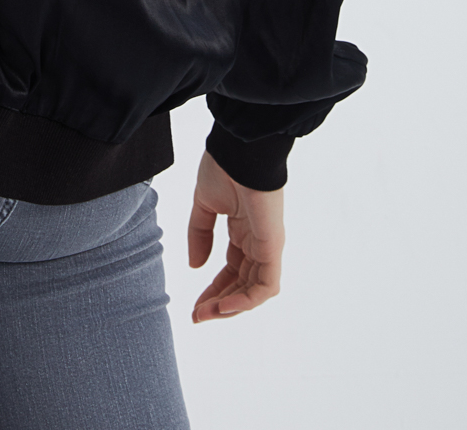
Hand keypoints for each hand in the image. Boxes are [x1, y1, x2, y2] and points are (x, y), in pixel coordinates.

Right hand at [187, 150, 284, 322]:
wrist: (240, 150)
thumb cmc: (224, 167)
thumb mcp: (204, 205)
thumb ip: (200, 235)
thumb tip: (196, 266)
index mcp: (242, 230)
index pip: (231, 269)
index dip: (213, 288)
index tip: (194, 303)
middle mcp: (257, 242)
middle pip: (241, 284)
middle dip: (219, 302)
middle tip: (197, 316)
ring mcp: (267, 246)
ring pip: (253, 290)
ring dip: (230, 306)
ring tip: (206, 314)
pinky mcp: (273, 246)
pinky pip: (265, 285)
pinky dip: (246, 300)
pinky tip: (224, 306)